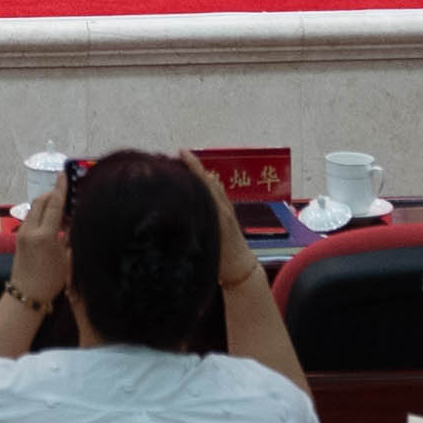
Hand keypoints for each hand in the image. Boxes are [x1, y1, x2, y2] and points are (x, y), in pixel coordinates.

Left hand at [7, 162, 70, 306]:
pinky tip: (53, 226)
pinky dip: (42, 215)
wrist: (26, 295)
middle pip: (41, 201)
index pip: (54, 204)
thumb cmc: (51, 281)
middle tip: (68, 199)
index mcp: (45, 235)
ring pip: (35, 209)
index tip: (64, 174)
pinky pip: (31, 218)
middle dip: (54, 196)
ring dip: (48, 206)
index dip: (60, 189)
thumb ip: (71, 237)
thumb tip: (76, 221)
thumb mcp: (67, 260)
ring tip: (64, 216)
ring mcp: (22, 232)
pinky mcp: (19, 237)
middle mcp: (30, 230)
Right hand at [186, 154, 256, 290]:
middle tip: (179, 155)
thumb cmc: (224, 263)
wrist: (243, 270)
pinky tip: (201, 181)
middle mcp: (224, 207)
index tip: (182, 152)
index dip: (194, 167)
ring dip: (201, 174)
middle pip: (209, 180)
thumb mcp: (209, 248)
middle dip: (195, 166)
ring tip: (185, 164)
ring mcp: (227, 209)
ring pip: (214, 185)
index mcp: (219, 213)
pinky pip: (217, 192)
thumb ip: (198, 230)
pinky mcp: (228, 213)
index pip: (205, 184)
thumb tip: (182, 215)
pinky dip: (208, 183)